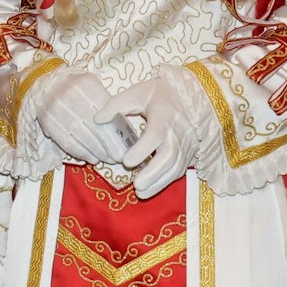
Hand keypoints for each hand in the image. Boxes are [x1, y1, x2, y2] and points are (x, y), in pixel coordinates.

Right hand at [26, 67, 131, 168]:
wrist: (44, 84)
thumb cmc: (76, 87)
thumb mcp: (92, 85)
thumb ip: (106, 102)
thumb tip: (121, 125)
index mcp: (85, 85)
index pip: (105, 113)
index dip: (115, 132)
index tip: (124, 145)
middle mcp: (70, 96)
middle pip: (94, 127)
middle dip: (108, 145)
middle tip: (118, 157)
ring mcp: (57, 110)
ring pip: (81, 136)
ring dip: (96, 152)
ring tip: (107, 159)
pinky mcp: (47, 122)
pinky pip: (67, 142)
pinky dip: (81, 153)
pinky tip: (92, 158)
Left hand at [100, 68, 216, 197]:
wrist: (186, 95)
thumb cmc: (156, 95)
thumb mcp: (135, 93)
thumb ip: (116, 105)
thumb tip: (97, 119)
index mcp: (164, 115)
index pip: (155, 134)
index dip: (142, 149)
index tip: (125, 161)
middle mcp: (179, 131)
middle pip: (170, 155)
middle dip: (153, 173)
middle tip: (136, 186)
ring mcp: (186, 143)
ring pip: (176, 166)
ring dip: (159, 182)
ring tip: (141, 193)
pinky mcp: (189, 152)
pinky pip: (179, 170)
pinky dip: (165, 181)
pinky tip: (151, 188)